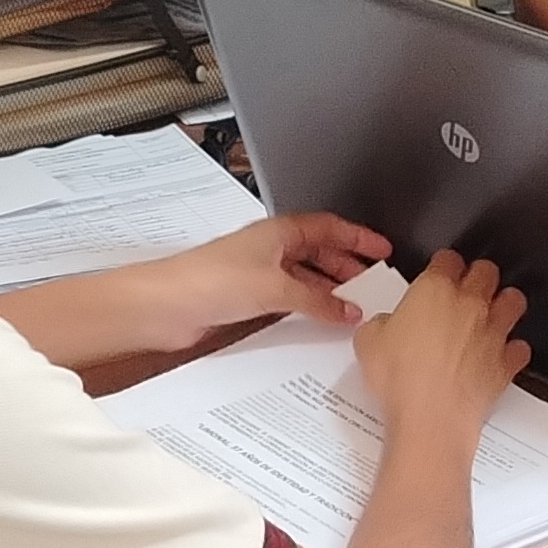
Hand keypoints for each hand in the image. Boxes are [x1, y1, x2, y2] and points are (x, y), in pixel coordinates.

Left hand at [139, 211, 389, 347]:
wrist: (165, 306)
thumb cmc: (207, 280)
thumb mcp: (276, 287)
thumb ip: (317, 300)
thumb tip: (347, 309)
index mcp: (279, 231)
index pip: (330, 228)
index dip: (359, 238)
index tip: (383, 249)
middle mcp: (270, 249)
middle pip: (320, 252)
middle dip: (349, 266)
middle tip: (374, 283)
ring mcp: (259, 273)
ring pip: (306, 277)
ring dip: (330, 290)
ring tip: (355, 305)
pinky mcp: (248, 297)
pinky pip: (290, 298)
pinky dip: (309, 306)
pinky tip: (320, 320)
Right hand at [355, 252, 529, 446]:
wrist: (430, 418)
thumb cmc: (401, 379)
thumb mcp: (368, 342)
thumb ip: (380, 324)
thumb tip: (384, 325)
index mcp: (435, 289)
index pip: (448, 258)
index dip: (443, 264)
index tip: (439, 271)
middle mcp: (469, 304)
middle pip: (487, 271)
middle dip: (478, 275)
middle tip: (467, 287)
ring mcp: (492, 332)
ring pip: (513, 301)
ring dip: (504, 304)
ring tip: (491, 313)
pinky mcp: (505, 362)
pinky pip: (519, 348)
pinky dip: (512, 350)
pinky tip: (499, 355)